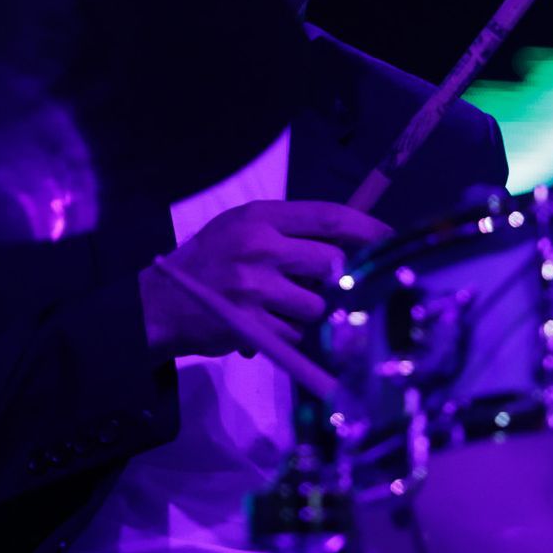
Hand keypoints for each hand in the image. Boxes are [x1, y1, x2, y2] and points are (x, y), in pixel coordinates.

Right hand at [137, 200, 392, 359]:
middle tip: (325, 286)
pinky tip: (269, 326)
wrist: (158, 302)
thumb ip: (289, 231)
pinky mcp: (250, 324)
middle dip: (337, 281)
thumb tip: (351, 244)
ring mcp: (254, 287)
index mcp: (260, 217)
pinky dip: (291, 335)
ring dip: (312, 313)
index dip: (370, 229)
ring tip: (284, 309)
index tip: (394, 240)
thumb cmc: (208, 262)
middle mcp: (259, 247)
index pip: (331, 218)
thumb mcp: (242, 230)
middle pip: (332, 264)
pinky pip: (296, 334)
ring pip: (318, 305)